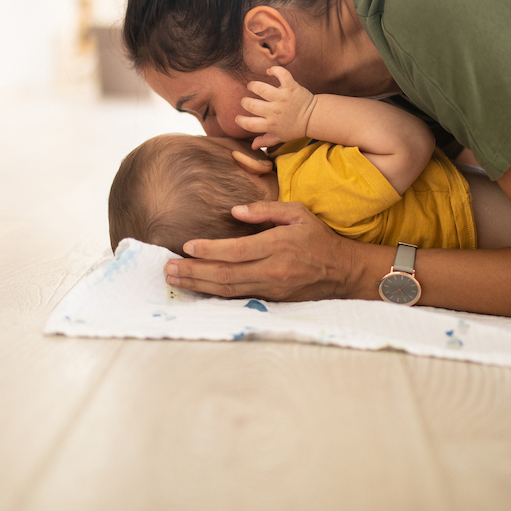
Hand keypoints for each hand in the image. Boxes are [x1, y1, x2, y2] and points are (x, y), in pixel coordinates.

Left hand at [166, 201, 387, 300]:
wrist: (342, 272)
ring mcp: (271, 289)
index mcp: (278, 246)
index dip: (210, 250)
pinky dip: (215, 294)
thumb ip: (266, 209)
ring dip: (199, 285)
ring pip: (228, 290)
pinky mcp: (271, 300)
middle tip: (168, 269)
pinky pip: (237, 298)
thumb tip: (235, 211)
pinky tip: (197, 288)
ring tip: (175, 280)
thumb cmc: (317, 238)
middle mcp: (272, 270)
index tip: (187, 247)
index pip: (237, 251)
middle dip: (194, 272)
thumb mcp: (297, 213)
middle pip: (226, 275)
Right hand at [235, 66, 317, 148]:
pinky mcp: (291, 87)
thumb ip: (265, 141)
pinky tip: (269, 72)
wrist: (314, 117)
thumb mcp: (280, 137)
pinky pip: (281, 74)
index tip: (238, 117)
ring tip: (252, 86)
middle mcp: (275, 111)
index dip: (240, 121)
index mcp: (271, 125)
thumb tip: (252, 146)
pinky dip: (274, 70)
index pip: (249, 124)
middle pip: (251, 105)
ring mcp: (283, 98)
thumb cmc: (296, 128)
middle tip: (246, 100)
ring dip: (253, 85)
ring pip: (261, 88)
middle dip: (245, 102)